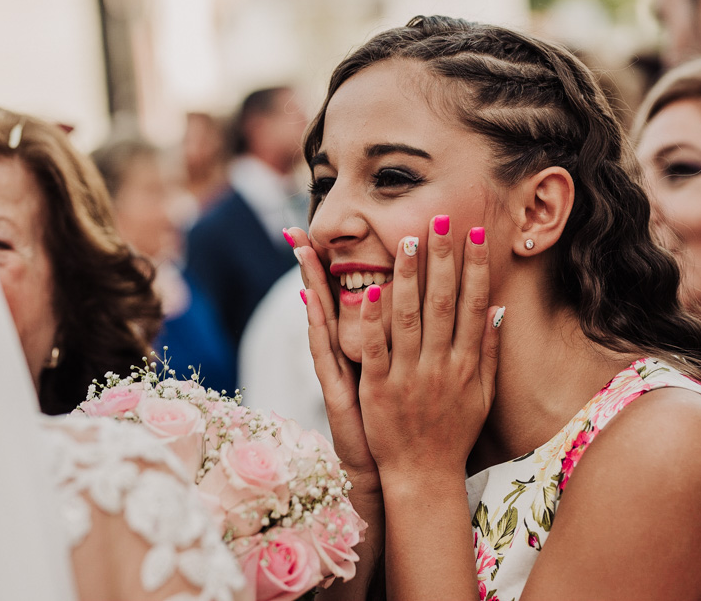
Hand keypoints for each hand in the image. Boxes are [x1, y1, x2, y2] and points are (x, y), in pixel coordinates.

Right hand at [286, 227, 380, 496]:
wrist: (394, 471)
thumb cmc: (397, 424)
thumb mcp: (399, 379)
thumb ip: (403, 345)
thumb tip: (402, 310)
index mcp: (363, 350)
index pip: (346, 300)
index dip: (332, 268)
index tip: (320, 232)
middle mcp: (344, 357)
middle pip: (325, 303)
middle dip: (313, 265)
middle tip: (297, 228)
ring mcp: (337, 373)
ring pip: (321, 321)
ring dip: (311, 285)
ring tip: (300, 251)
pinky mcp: (338, 392)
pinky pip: (326, 353)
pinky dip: (319, 327)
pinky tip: (311, 300)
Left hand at [357, 216, 500, 483]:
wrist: (423, 476)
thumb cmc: (454, 433)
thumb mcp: (482, 395)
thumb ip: (490, 352)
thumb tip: (499, 309)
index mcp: (467, 364)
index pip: (474, 306)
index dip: (475, 268)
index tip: (476, 234)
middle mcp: (441, 366)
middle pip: (443, 303)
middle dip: (442, 258)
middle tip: (439, 219)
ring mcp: (408, 377)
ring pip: (408, 318)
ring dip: (408, 276)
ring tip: (405, 239)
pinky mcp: (377, 390)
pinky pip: (374, 349)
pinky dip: (372, 320)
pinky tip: (370, 289)